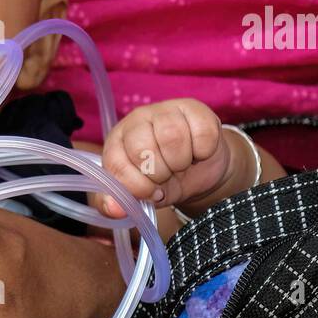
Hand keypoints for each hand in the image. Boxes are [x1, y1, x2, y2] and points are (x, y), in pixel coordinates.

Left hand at [95, 98, 232, 216]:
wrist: (201, 169)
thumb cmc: (164, 180)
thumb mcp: (140, 196)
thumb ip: (120, 203)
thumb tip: (114, 210)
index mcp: (117, 142)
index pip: (116, 163)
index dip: (136, 185)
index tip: (151, 192)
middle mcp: (136, 121)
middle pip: (143, 148)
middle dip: (160, 173)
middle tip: (167, 175)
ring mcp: (165, 110)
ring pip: (172, 136)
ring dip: (181, 161)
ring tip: (182, 164)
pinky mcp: (194, 108)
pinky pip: (201, 133)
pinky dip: (203, 151)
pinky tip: (198, 152)